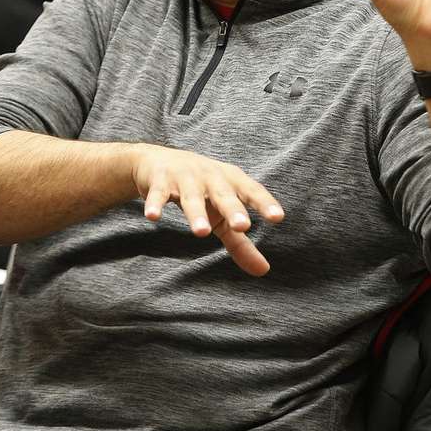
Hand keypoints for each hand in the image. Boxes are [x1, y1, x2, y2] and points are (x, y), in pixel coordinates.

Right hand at [131, 145, 284, 275]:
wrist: (159, 160)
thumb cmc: (201, 190)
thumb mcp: (222, 215)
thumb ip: (241, 243)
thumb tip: (264, 271)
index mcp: (231, 181)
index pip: (251, 191)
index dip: (264, 203)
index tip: (278, 217)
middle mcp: (211, 176)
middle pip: (223, 194)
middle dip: (232, 209)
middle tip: (242, 226)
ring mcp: (185, 177)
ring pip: (191, 197)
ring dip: (196, 213)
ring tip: (201, 232)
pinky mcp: (160, 180)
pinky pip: (158, 193)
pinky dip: (156, 204)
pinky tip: (153, 216)